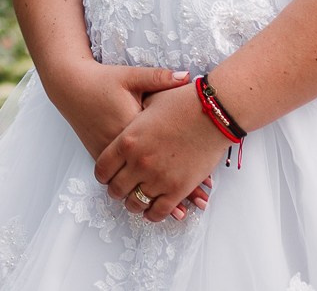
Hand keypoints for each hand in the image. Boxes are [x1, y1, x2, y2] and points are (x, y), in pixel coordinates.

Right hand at [47, 61, 214, 219]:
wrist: (70, 86)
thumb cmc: (102, 80)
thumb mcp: (131, 76)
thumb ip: (159, 78)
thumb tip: (187, 77)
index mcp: (132, 125)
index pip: (164, 151)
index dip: (185, 166)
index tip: (206, 182)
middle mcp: (121, 146)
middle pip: (151, 173)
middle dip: (176, 191)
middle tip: (198, 203)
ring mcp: (108, 152)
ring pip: (134, 183)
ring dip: (157, 198)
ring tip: (180, 212)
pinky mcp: (99, 154)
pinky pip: (120, 180)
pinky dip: (136, 191)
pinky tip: (149, 202)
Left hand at [93, 79, 232, 222]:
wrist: (214, 113)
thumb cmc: (182, 103)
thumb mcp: (149, 101)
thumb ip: (135, 113)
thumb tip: (130, 115)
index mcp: (127, 140)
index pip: (103, 168)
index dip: (103, 175)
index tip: (107, 177)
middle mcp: (138, 162)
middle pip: (117, 189)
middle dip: (116, 192)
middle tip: (120, 191)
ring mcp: (158, 178)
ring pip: (136, 203)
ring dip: (133, 204)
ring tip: (136, 201)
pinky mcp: (178, 189)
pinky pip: (159, 211)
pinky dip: (153, 214)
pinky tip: (152, 211)